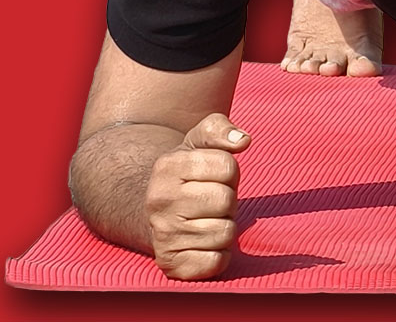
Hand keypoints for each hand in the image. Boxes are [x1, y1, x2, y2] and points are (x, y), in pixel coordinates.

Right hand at [145, 113, 250, 279]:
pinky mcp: (171, 265)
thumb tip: (243, 140)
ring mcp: (162, 235)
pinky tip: (203, 244)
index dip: (229, 172)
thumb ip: (219, 129)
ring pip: (225, 233)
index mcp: (167, 166)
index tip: (212, 177)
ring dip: (224, 228)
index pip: (228, 166)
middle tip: (210, 202)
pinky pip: (217, 262)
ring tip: (205, 221)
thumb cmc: (186, 174)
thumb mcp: (196, 141)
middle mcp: (159, 201)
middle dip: (228, 200)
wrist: (152, 213)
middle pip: (227, 200)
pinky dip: (218, 255)